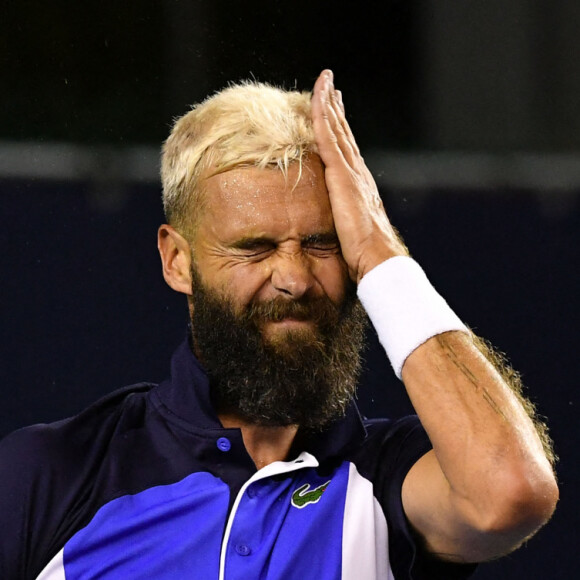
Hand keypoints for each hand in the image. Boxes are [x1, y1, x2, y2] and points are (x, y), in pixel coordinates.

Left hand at [311, 70, 407, 282]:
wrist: (379, 259)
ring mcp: (351, 172)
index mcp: (359, 188)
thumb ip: (345, 224)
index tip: (336, 113)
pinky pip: (328, 137)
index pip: (347, 153)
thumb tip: (339, 232)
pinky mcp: (341, 175)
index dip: (342, 131)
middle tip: (331, 87)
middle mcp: (357, 174)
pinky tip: (318, 97)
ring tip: (325, 82)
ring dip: (330, 104)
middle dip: (337, 109)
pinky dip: (323, 114)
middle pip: (344, 135)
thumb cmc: (366, 256)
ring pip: (337, 129)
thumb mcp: (352, 235)